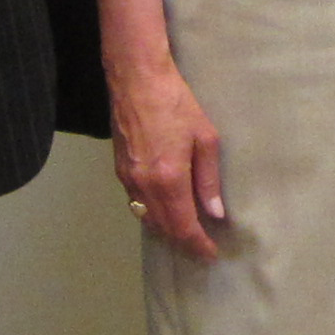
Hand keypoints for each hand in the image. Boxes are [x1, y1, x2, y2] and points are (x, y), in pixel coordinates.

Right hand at [110, 59, 228, 260]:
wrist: (137, 80)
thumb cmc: (176, 103)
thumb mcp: (205, 139)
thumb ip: (209, 180)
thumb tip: (215, 212)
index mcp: (168, 179)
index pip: (183, 226)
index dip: (197, 245)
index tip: (210, 254)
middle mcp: (144, 186)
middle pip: (163, 228)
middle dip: (183, 242)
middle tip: (201, 249)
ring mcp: (128, 179)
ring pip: (147, 218)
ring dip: (166, 230)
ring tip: (186, 233)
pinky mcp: (119, 170)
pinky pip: (136, 203)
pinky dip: (152, 214)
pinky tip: (165, 210)